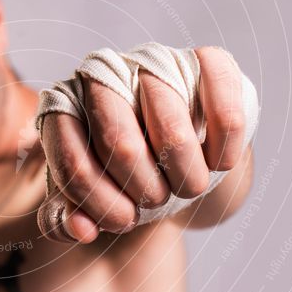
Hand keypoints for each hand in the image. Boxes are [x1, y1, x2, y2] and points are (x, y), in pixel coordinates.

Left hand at [37, 46, 246, 242]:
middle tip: (157, 202)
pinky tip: (221, 162)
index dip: (98, 203)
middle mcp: (105, 76)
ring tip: (189, 187)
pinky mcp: (206, 61)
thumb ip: (70, 218)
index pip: (72, 161)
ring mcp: (155, 63)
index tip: (123, 222)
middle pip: (120, 145)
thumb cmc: (129, 175)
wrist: (183, 149)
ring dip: (186, 177)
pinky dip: (225, 145)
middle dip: (145, 191)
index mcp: (67, 108)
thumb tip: (82, 229)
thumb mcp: (94, 196)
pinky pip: (222, 106)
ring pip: (173, 132)